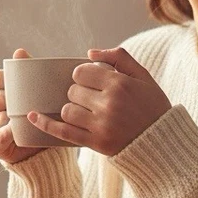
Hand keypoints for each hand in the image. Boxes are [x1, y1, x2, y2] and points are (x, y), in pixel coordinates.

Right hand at [0, 48, 44, 164]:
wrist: (36, 149)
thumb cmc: (33, 117)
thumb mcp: (33, 95)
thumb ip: (26, 73)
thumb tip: (19, 51)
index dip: (7, 79)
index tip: (21, 83)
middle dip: (10, 100)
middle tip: (25, 102)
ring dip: (10, 118)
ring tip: (23, 118)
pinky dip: (7, 134)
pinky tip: (14, 131)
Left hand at [28, 47, 171, 156]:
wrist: (163, 145)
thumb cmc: (153, 108)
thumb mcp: (144, 77)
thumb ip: (119, 58)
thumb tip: (90, 53)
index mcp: (120, 83)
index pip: (82, 72)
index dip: (83, 76)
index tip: (91, 82)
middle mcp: (109, 103)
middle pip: (73, 90)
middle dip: (77, 93)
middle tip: (91, 100)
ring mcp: (102, 124)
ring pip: (67, 110)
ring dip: (71, 109)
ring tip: (85, 113)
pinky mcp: (96, 143)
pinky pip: (63, 132)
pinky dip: (45, 124)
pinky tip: (33, 116)